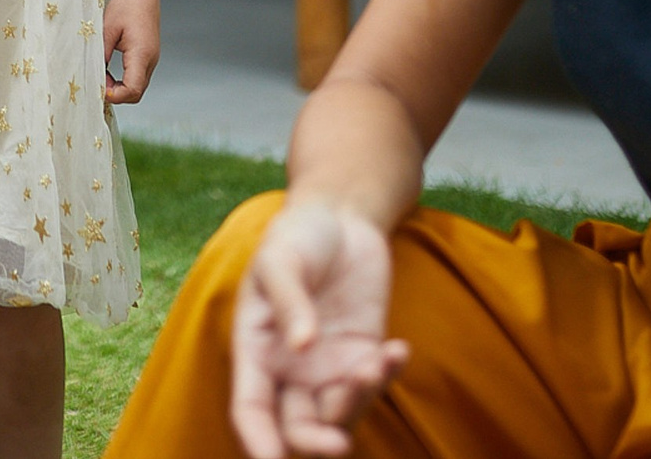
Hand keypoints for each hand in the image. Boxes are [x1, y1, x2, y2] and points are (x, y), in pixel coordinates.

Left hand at [102, 0, 159, 103]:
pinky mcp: (149, 55)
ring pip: (138, 86)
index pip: (132, 90)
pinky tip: (110, 69)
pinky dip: (125, 79)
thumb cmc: (125, 5)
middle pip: (137, 93)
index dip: (115, 96)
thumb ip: (102, 55)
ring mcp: (152, 58)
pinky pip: (139, 76)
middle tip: (98, 82)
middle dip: (116, 94)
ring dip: (120, 87)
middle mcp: (151, 59)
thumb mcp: (107, 30)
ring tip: (102, 74)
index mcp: (141, 54)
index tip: (99, 89)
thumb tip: (95, 75)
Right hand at [230, 200, 409, 458]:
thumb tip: (300, 345)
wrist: (340, 215)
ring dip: (357, 403)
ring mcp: (329, 366)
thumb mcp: (280, 258)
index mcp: (256, 350)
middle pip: (297, 427)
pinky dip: (389, 375)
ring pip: (339, 413)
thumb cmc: (297, 235)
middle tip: (339, 444)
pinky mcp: (364, 354)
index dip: (257, 439)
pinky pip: (376, 382)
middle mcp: (290, 369)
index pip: (251, 408)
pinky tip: (398, 349)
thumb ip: (288, 300)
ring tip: (375, 364)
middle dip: (315, 442)